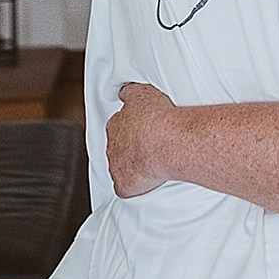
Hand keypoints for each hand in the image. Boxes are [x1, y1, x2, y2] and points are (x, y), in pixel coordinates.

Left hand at [106, 82, 178, 196]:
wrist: (166, 142)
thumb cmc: (157, 118)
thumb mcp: (142, 93)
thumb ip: (129, 92)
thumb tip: (124, 91)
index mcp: (115, 125)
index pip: (117, 127)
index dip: (130, 129)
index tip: (142, 130)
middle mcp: (112, 146)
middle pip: (118, 148)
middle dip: (130, 148)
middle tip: (148, 147)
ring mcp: (116, 167)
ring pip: (121, 168)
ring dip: (132, 167)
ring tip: (151, 164)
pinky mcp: (123, 185)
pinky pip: (125, 188)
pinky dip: (134, 186)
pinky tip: (146, 183)